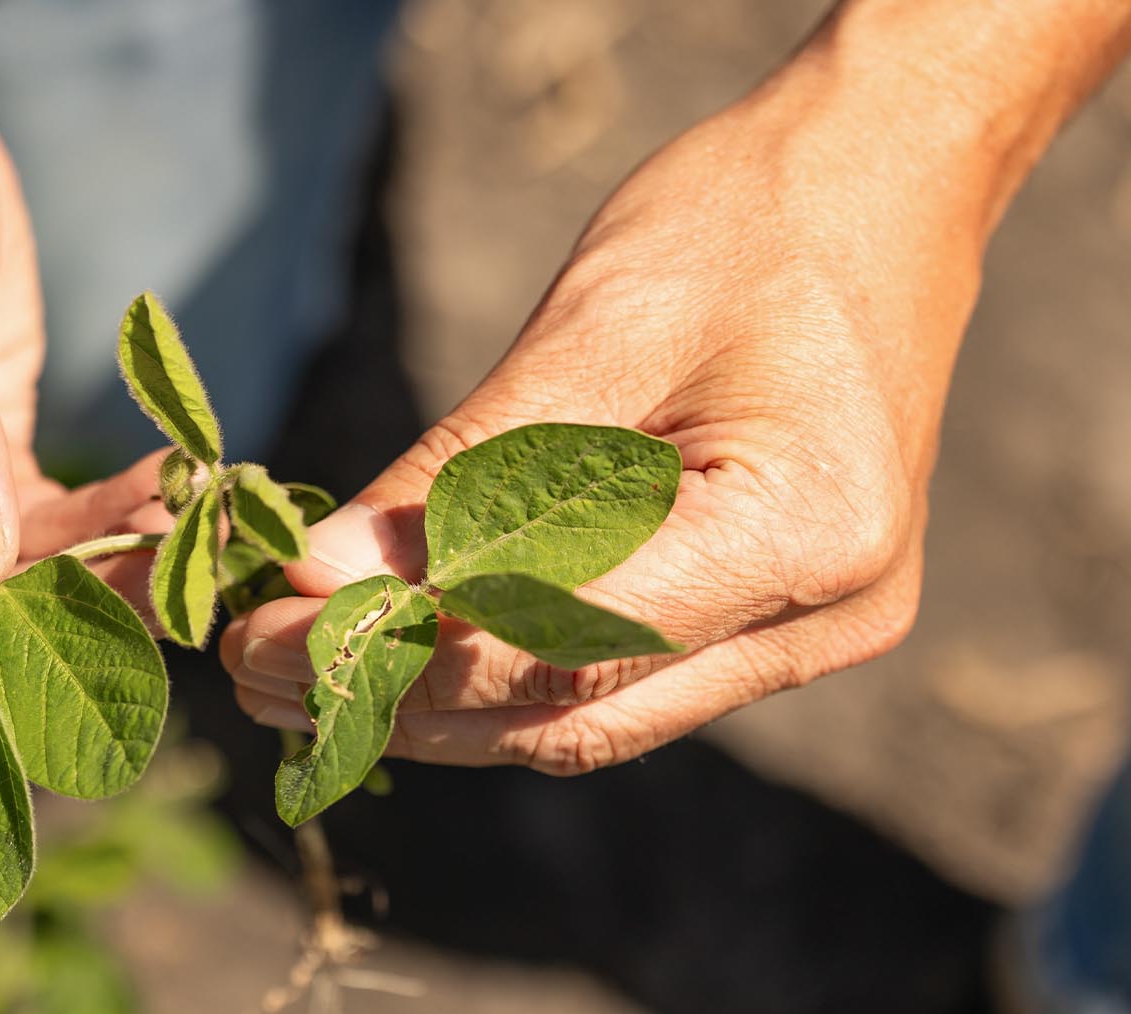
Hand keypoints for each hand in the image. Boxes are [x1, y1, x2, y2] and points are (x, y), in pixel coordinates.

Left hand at [222, 40, 1021, 772]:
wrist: (879, 180)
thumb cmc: (748, 222)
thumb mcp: (590, 333)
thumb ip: (458, 477)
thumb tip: (317, 579)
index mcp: (807, 534)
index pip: (565, 641)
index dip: (398, 657)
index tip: (259, 639)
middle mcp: (825, 617)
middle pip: (573, 711)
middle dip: (400, 702)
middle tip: (251, 673)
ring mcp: (807, 631)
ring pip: (587, 714)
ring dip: (439, 705)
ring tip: (297, 674)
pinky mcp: (771, 618)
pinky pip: (615, 674)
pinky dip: (501, 669)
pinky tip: (398, 650)